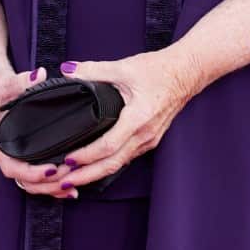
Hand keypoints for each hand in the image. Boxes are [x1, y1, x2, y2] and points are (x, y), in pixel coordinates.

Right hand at [0, 63, 72, 200]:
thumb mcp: (6, 82)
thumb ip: (21, 80)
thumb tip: (38, 76)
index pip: (12, 166)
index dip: (32, 173)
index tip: (52, 169)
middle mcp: (5, 153)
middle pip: (24, 181)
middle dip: (46, 185)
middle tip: (69, 179)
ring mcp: (15, 156)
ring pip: (31, 182)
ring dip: (51, 189)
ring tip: (72, 189)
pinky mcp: (25, 155)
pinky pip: (36, 176)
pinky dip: (51, 183)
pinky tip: (69, 184)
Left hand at [45, 49, 197, 190]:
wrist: (186, 73)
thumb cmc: (160, 70)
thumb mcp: (125, 67)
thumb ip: (93, 70)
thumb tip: (68, 70)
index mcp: (138, 118)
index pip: (109, 146)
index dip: (86, 156)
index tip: (67, 160)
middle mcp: (145, 134)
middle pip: (112, 164)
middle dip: (86, 176)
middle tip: (62, 182)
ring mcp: (148, 140)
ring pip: (119, 164)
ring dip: (95, 173)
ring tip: (72, 178)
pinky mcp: (148, 140)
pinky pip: (126, 158)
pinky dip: (107, 166)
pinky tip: (93, 168)